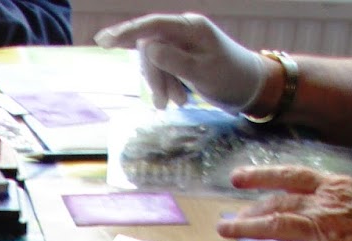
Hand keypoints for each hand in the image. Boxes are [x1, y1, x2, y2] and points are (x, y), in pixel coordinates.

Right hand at [94, 13, 266, 111]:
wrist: (248, 87)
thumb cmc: (230, 78)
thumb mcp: (202, 72)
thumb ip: (175, 61)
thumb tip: (148, 48)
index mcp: (190, 27)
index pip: (152, 25)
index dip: (126, 32)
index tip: (102, 41)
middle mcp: (183, 31)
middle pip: (150, 48)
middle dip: (153, 76)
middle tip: (162, 104)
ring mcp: (180, 43)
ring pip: (154, 61)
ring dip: (160, 84)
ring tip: (175, 104)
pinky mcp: (180, 57)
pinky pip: (162, 68)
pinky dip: (165, 85)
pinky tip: (177, 100)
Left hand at [218, 167, 351, 240]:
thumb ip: (336, 197)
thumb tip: (320, 201)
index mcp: (331, 186)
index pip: (289, 176)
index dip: (261, 176)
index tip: (238, 178)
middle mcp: (320, 205)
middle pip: (275, 205)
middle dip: (248, 211)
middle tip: (227, 218)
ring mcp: (319, 230)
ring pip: (274, 227)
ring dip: (246, 229)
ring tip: (226, 233)